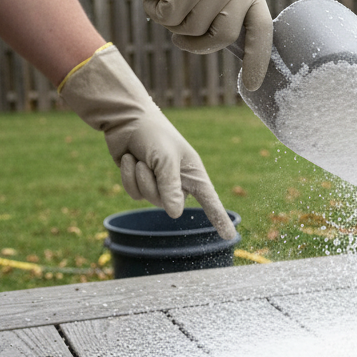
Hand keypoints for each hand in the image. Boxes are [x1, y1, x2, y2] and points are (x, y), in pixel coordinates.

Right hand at [25, 0, 272, 90]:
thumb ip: (222, 3)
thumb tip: (227, 42)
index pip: (261, 27)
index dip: (258, 59)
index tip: (253, 85)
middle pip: (222, 37)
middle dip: (197, 42)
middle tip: (178, 33)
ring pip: (190, 29)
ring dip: (169, 18)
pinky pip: (168, 18)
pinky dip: (153, 8)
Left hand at [59, 44, 236, 239]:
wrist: (127, 119)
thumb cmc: (154, 134)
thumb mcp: (165, 159)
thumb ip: (171, 186)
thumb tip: (175, 215)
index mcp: (193, 173)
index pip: (210, 201)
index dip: (219, 218)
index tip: (230, 236)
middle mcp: (178, 181)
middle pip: (167, 203)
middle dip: (153, 184)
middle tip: (147, 163)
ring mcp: (159, 183)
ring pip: (147, 199)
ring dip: (138, 177)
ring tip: (138, 158)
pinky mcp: (140, 182)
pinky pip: (133, 192)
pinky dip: (128, 175)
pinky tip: (129, 158)